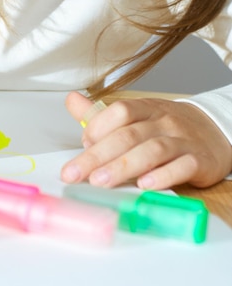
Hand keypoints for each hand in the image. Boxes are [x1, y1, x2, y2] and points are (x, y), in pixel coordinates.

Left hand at [61, 91, 231, 189]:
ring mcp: (181, 140)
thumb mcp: (136, 116)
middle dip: (98, 155)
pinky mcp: (199, 161)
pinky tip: (144, 185)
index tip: (81, 145)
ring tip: (101, 181)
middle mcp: (163, 122)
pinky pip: (182, 167)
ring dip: (123, 166)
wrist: (214, 132)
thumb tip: (71, 100)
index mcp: (145, 109)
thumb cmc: (166, 127)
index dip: (98, 127)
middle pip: (128, 135)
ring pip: (152, 151)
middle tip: (76, 173)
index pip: (120, 111)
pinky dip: (163, 176)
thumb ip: (101, 114)